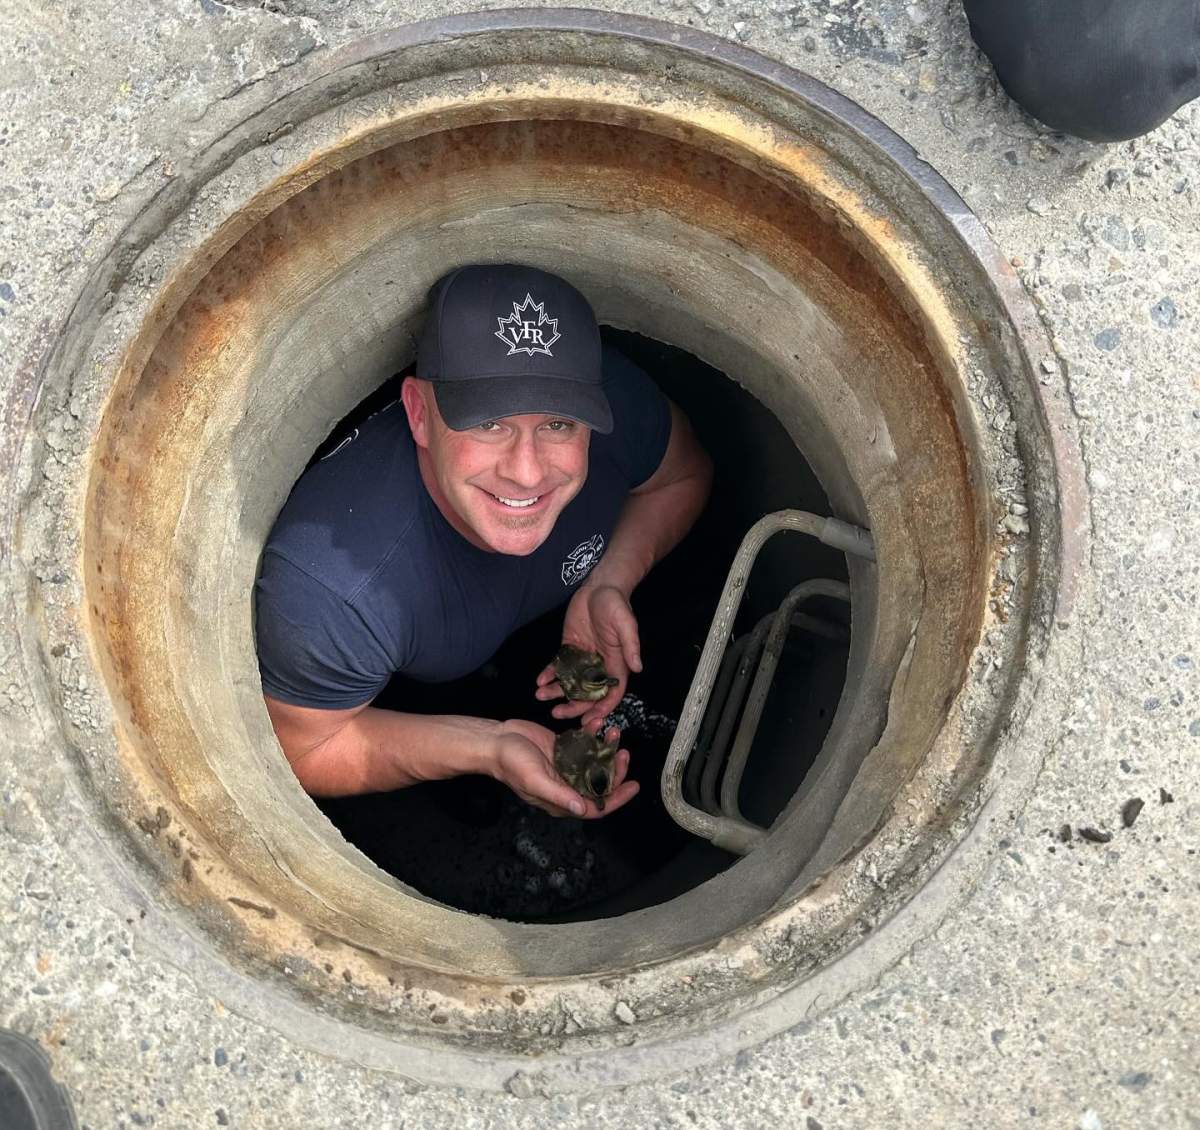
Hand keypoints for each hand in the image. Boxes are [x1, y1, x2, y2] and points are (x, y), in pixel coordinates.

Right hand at [489, 719, 638, 817]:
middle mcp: (567, 785)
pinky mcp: (562, 748)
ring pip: (594, 762)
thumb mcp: (535, 780)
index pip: (595, 806)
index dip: (617, 798)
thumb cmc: (511, 763)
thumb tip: (582, 809)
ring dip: (606, 749)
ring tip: (613, 732)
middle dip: (615, 769)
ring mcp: (565, 766)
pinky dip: (592, 735)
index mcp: (562, 799)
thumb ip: (559, 794)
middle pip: (599, 783)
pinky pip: (584, 744)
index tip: (634, 786)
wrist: (496, 740)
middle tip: (624, 752)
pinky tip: (597, 723)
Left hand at [535, 584, 641, 728]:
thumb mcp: (627, 624)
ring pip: (571, 682)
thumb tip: (638, 668)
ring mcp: (583, 658)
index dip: (601, 707)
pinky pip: (559, 666)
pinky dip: (549, 674)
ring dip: (557, 692)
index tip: (588, 719)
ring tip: (541, 696)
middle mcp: (600, 665)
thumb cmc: (617, 604)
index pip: (611, 693)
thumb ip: (631, 646)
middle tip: (557, 713)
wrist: (600, 586)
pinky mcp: (570, 648)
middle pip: (587, 693)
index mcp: (617, 664)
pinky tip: (539, 680)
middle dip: (573, 705)